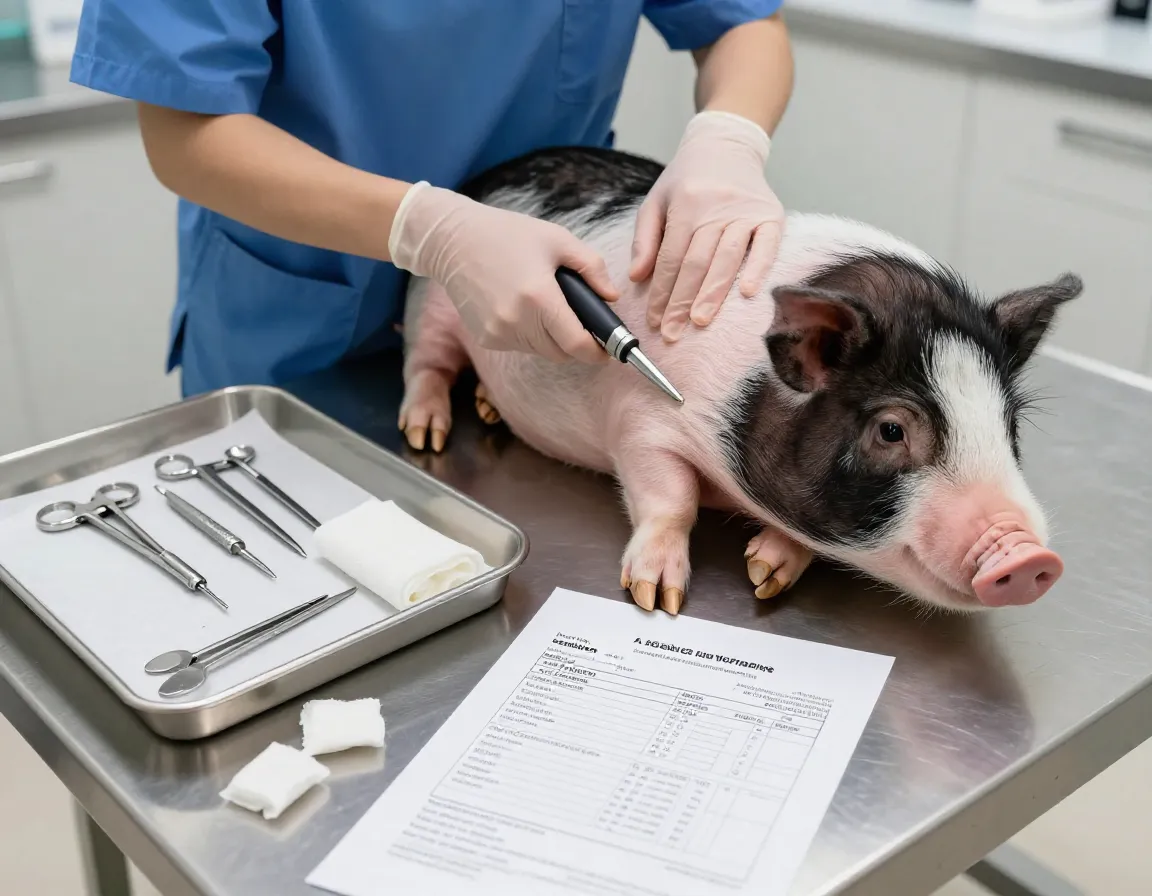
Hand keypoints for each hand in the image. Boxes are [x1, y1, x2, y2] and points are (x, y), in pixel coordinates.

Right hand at [390, 182, 617, 363]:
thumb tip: (611, 297)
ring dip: (551, 338)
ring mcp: (499, 332)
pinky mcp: (486, 338)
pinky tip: (521, 307)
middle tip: (580, 321)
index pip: (577, 344)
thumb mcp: (557, 239)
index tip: (608, 350)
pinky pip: (519, 345)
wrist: (453, 240)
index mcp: (539, 297)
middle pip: (561, 353)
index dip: (598, 352)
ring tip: (546, 305)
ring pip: (541, 351)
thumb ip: (592, 267)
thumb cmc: (507, 234)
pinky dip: (529, 334)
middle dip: (576, 343)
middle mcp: (517, 321)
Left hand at [631, 110, 784, 341]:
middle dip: (682, 301)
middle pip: (696, 263)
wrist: (726, 144)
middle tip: (672, 332)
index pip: (670, 258)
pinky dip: (758, 269)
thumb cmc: (687, 179)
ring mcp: (746, 212)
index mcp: (686, 205)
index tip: (654, 320)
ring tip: (699, 322)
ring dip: (712, 294)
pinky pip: (766, 246)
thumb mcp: (656, 200)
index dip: (661, 292)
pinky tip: (748, 293)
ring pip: (726, 259)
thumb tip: (637, 277)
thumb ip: (645, 239)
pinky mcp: (771, 215)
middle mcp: (716, 208)